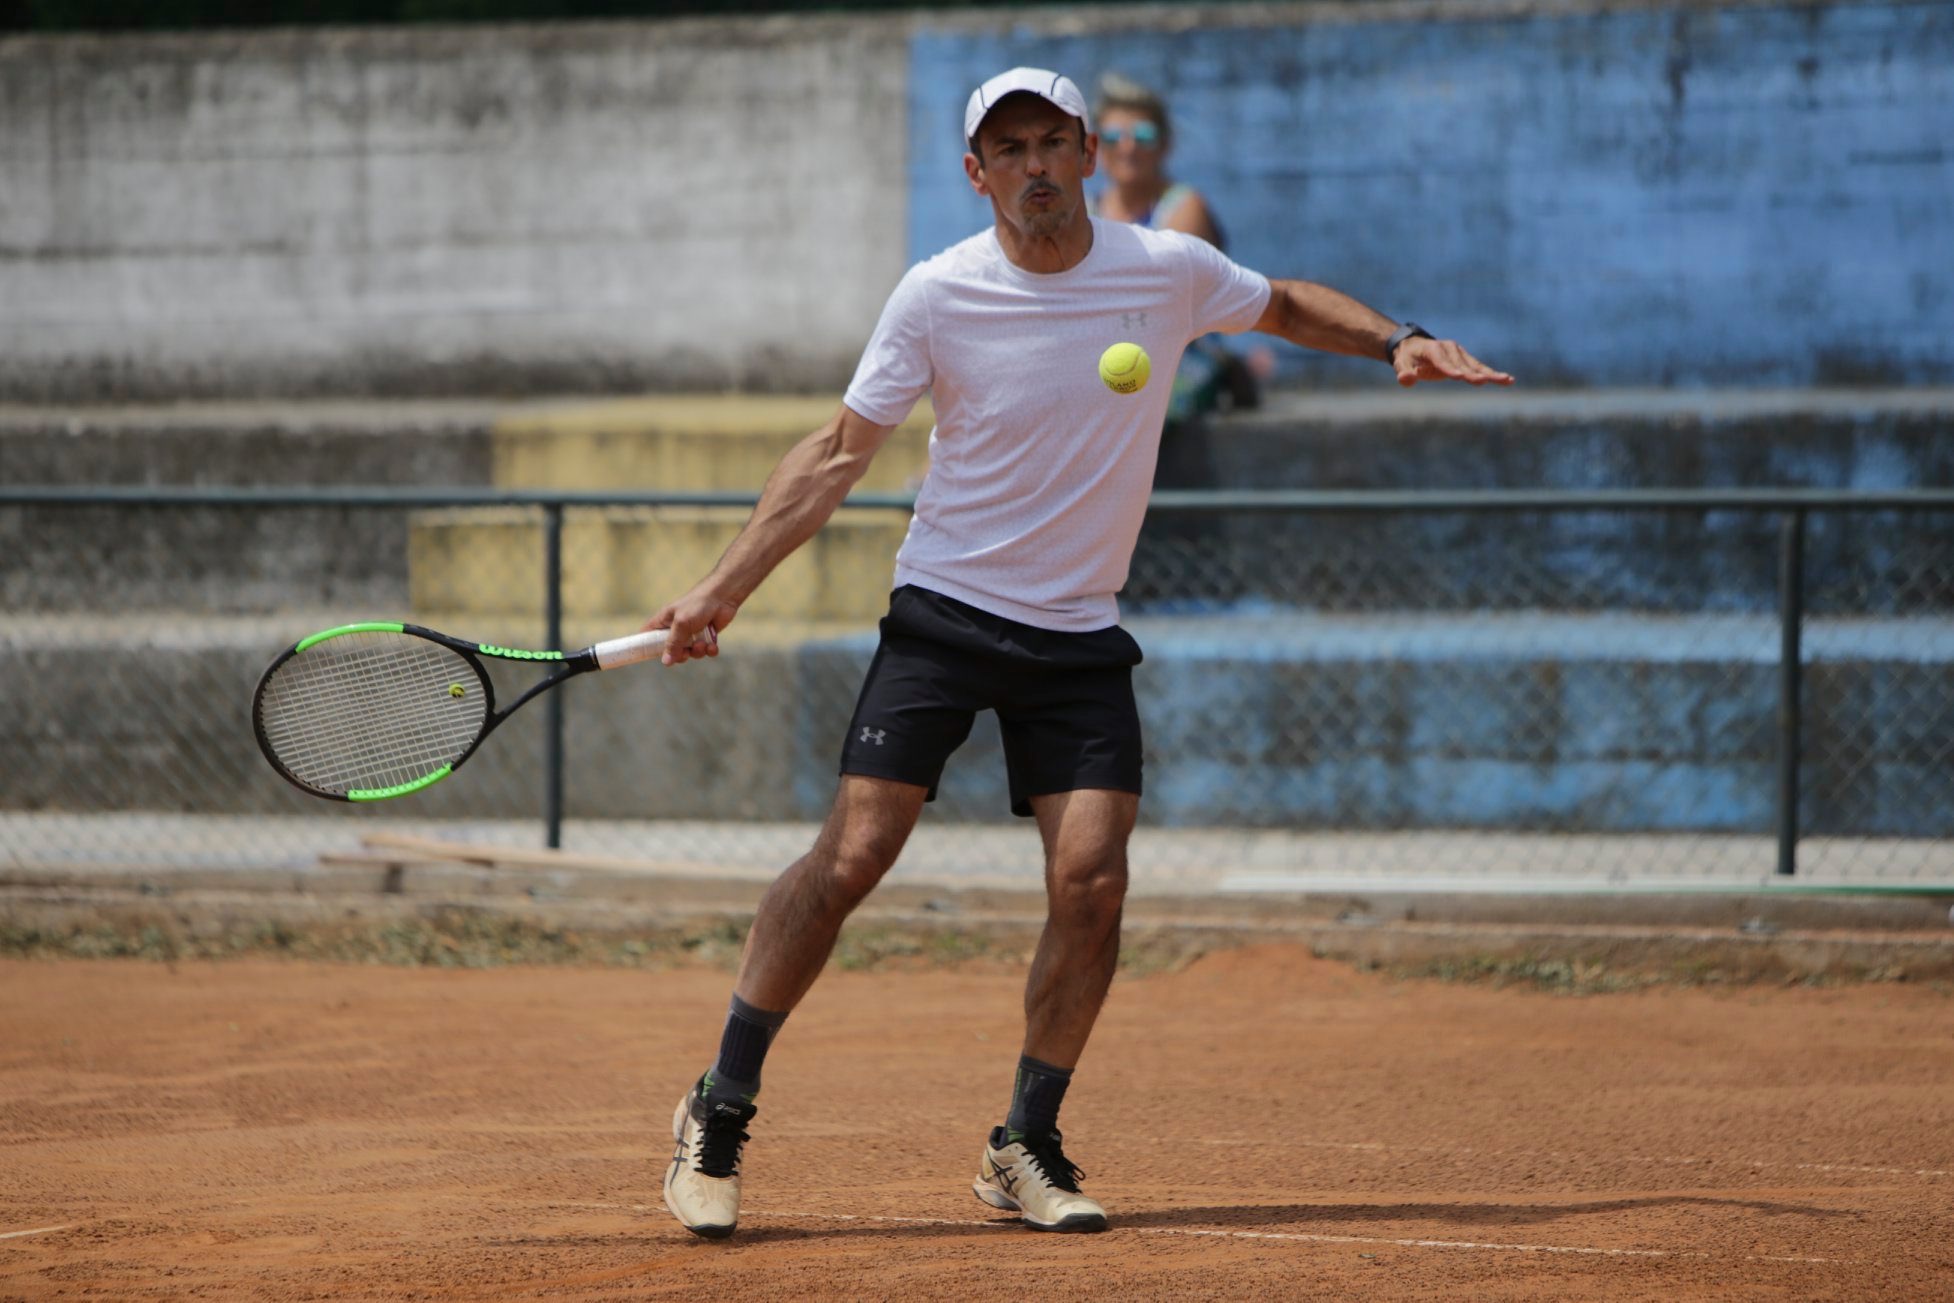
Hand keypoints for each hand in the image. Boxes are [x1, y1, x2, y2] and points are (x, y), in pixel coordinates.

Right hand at [643, 589, 737, 665]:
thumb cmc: (698, 604)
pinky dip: (709, 650)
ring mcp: (691, 632)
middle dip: (680, 655)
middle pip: (670, 650)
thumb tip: (665, 662)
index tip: (647, 657)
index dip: (645, 646)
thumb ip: (673, 643)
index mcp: (664, 621)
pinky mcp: (706, 636)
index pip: (647, 635)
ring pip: (690, 652)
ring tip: (702, 644)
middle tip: (685, 653)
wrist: (724, 596)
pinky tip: (713, 646)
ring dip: (697, 652)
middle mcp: (676, 628)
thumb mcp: (682, 624)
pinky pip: (705, 651)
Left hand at [1393, 336, 1513, 387]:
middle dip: (1471, 374)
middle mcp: (1449, 348)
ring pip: (1475, 366)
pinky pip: (1479, 368)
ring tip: (1506, 380)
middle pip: (1461, 364)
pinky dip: (1492, 374)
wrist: (1414, 347)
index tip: (1458, 377)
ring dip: (1490, 374)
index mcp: (1433, 349)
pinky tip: (1507, 380)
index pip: (1442, 361)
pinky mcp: (1465, 359)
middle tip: (1482, 382)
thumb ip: (1404, 373)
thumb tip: (1405, 380)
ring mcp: (1459, 353)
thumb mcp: (1401, 364)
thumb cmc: (1407, 358)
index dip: (1449, 369)